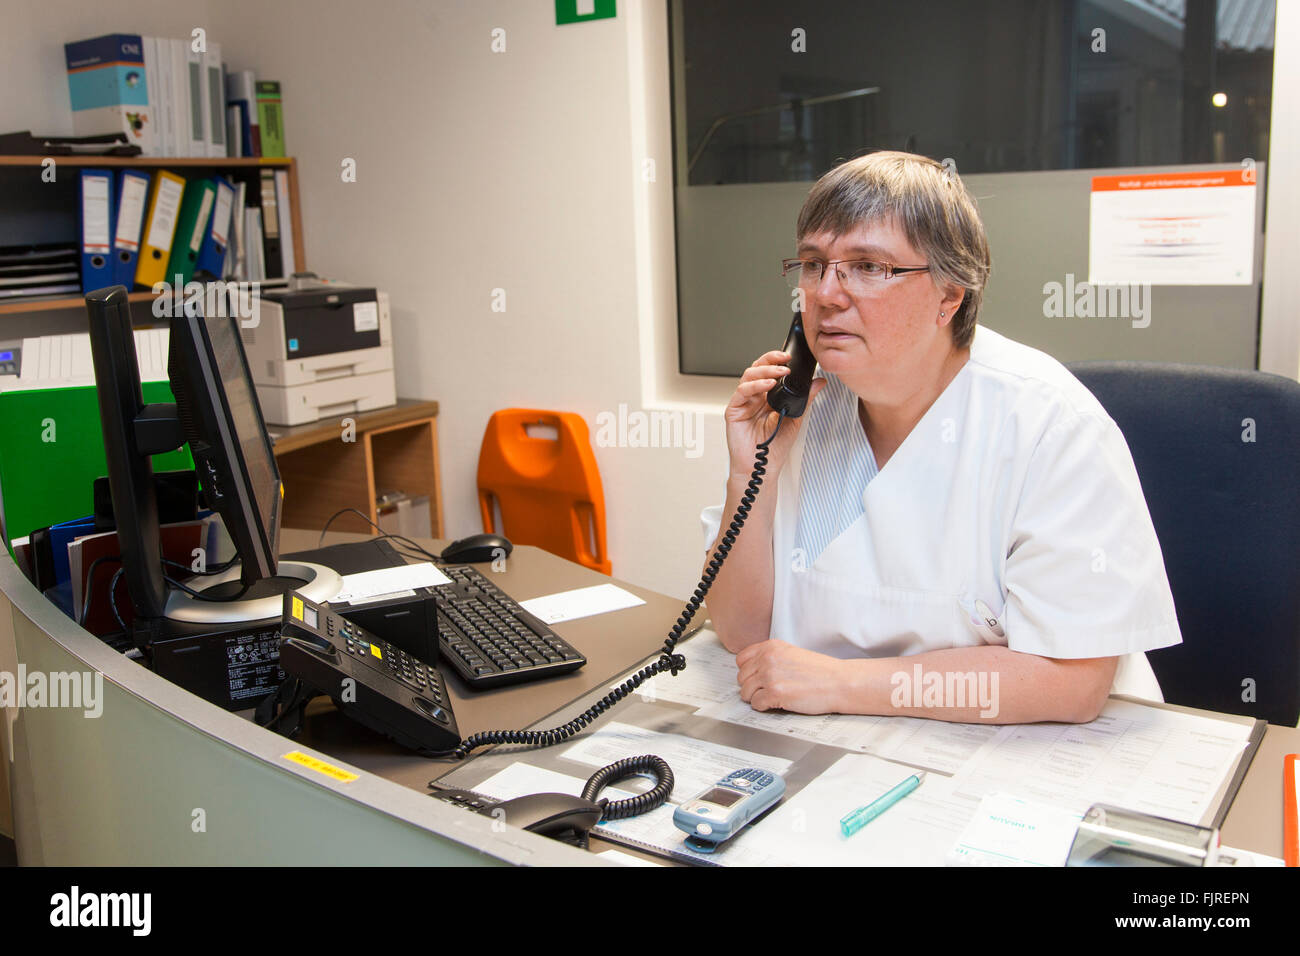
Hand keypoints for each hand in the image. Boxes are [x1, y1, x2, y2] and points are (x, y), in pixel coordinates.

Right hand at [725, 351, 825, 481]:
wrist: (762, 468)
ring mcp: (743, 402)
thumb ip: (806, 398)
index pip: (770, 371)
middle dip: (771, 360)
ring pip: (749, 376)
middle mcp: (754, 397)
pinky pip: (742, 392)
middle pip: (757, 368)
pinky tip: (768, 386)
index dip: (777, 360)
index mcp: (768, 396)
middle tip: (786, 358)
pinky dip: (755, 386)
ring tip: (780, 372)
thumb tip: (819, 381)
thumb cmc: (775, 447)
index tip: (791, 356)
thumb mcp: (796, 418)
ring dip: (765, 371)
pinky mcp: (734, 410)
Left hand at [736, 639, 841, 713]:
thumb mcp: (792, 654)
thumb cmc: (821, 671)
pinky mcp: (774, 693)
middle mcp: (768, 658)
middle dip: (752, 686)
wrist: (839, 682)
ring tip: (771, 698)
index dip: (747, 672)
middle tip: (765, 691)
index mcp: (771, 647)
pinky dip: (764, 707)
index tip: (754, 678)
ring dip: (756, 698)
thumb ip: (772, 658)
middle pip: (742, 677)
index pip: (741, 659)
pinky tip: (776, 703)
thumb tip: (754, 670)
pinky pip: (756, 704)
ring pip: (745, 692)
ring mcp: (770, 675)